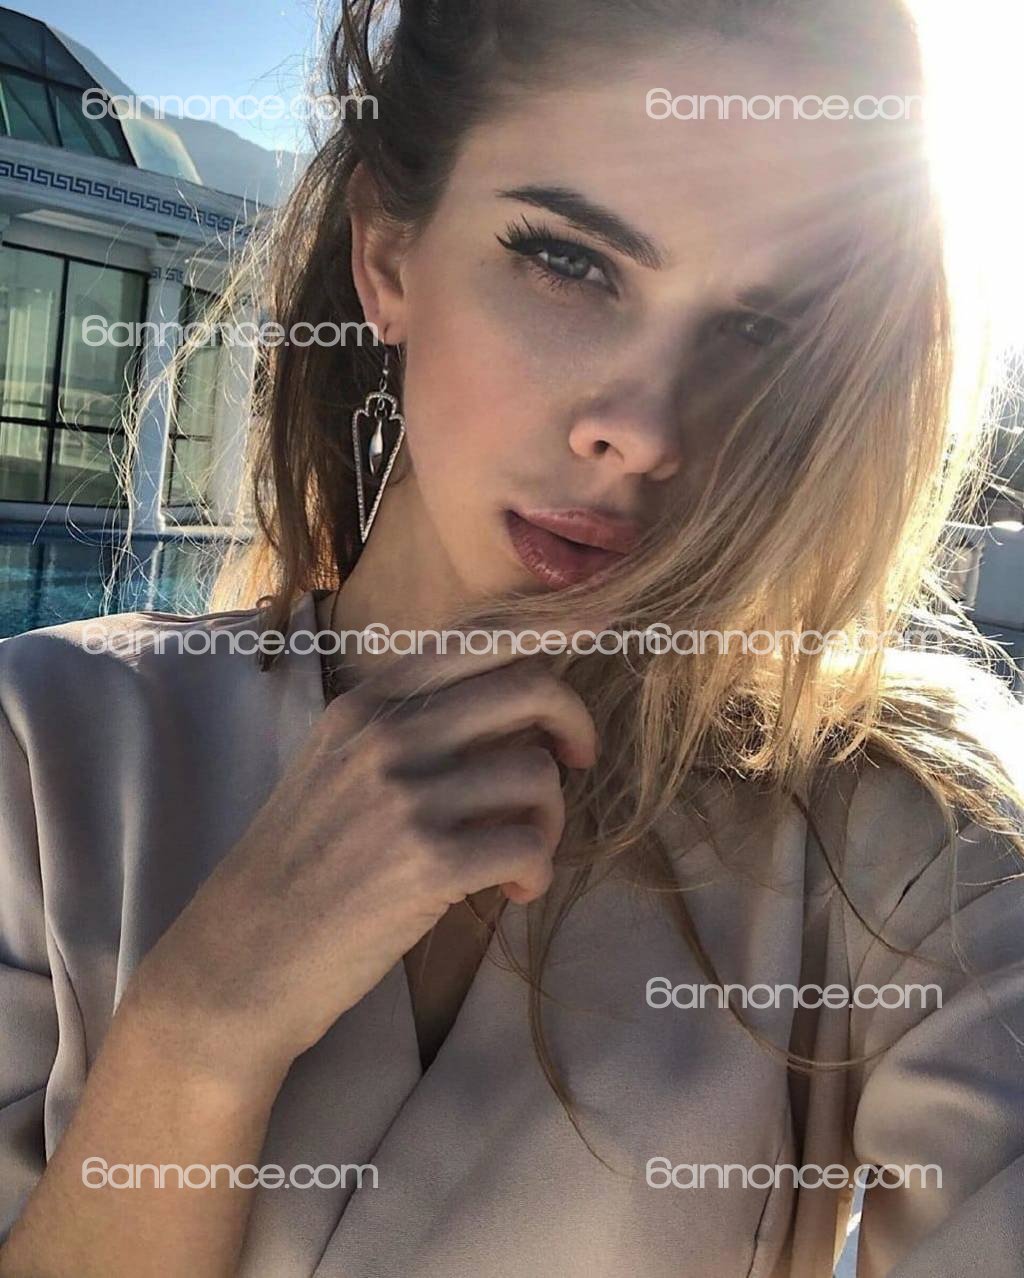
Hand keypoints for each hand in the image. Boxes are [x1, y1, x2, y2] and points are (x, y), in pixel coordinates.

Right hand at [127, 641, 597, 1082]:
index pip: (481, 639)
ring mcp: (405, 796)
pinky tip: (513, 890)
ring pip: (537, 773)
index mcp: (367, 703)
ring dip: (550, 818)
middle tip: (578, 762)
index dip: (553, 634)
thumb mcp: (337, 767)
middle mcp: (386, 734)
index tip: (602, 637)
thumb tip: (513, 710)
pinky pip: (528, 844)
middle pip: (529, 686)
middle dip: (574, 722)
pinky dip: (536, 870)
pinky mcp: (425, 863)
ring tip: (521, 853)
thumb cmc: (300, 865)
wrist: (242, 957)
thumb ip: (410, 727)